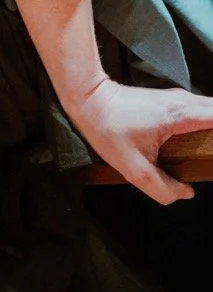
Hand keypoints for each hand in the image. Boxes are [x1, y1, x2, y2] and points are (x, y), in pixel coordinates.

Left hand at [68, 78, 212, 203]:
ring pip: (211, 110)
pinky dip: (209, 123)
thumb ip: (163, 188)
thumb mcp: (134, 169)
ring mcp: (178, 99)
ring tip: (209, 153)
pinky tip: (206, 143)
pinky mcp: (171, 102)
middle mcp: (183, 102)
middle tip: (212, 159)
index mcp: (179, 115)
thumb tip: (187, 192)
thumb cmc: (108, 128)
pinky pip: (201, 111)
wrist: (89, 99)